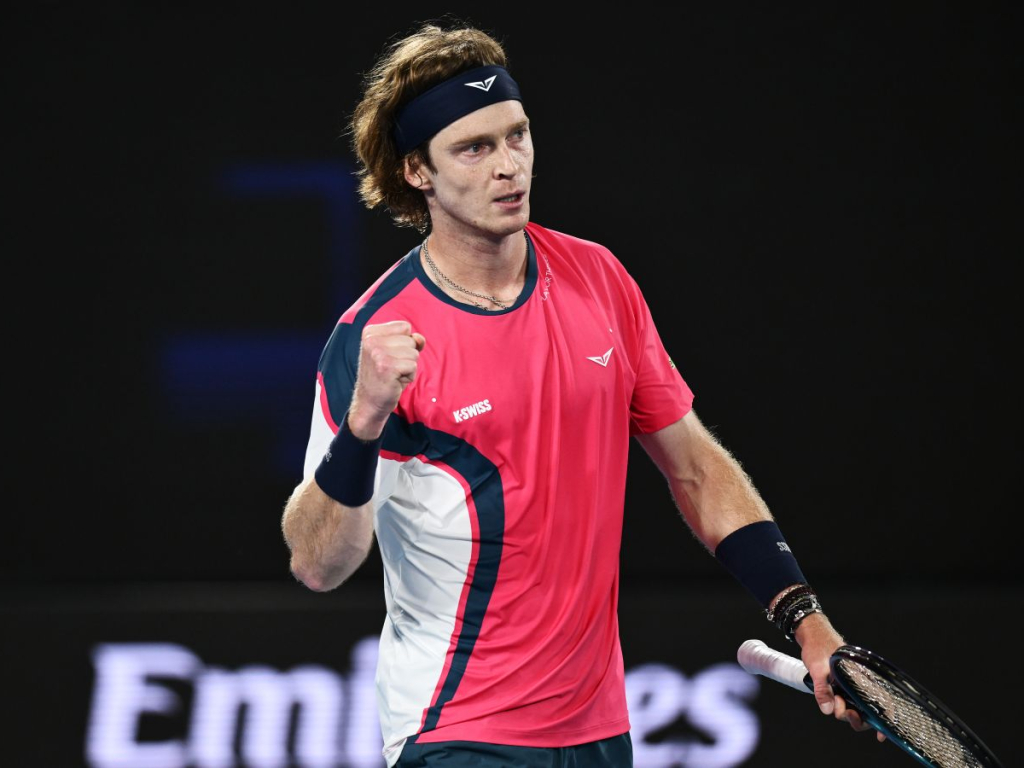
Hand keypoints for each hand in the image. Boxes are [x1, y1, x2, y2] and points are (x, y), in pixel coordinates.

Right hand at [349, 320, 425, 438]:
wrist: (370, 402)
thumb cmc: (384, 376)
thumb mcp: (396, 353)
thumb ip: (410, 341)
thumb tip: (420, 338)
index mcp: (370, 332)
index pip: (404, 326)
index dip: (404, 343)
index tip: (390, 356)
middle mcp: (371, 340)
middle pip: (410, 340)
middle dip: (407, 357)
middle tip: (391, 369)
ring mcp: (378, 353)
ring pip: (414, 353)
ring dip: (408, 367)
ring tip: (393, 375)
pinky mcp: (387, 366)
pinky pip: (413, 366)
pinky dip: (409, 376)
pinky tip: (395, 381)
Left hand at [794, 613, 885, 741]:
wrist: (811, 634)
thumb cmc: (818, 647)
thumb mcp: (818, 669)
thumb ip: (822, 690)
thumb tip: (828, 711)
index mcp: (862, 678)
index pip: (882, 703)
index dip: (883, 721)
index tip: (880, 736)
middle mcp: (859, 683)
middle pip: (866, 711)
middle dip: (855, 718)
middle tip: (842, 711)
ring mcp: (849, 685)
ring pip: (854, 707)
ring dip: (844, 711)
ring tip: (832, 701)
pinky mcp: (840, 685)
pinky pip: (844, 701)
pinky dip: (840, 706)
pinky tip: (832, 704)